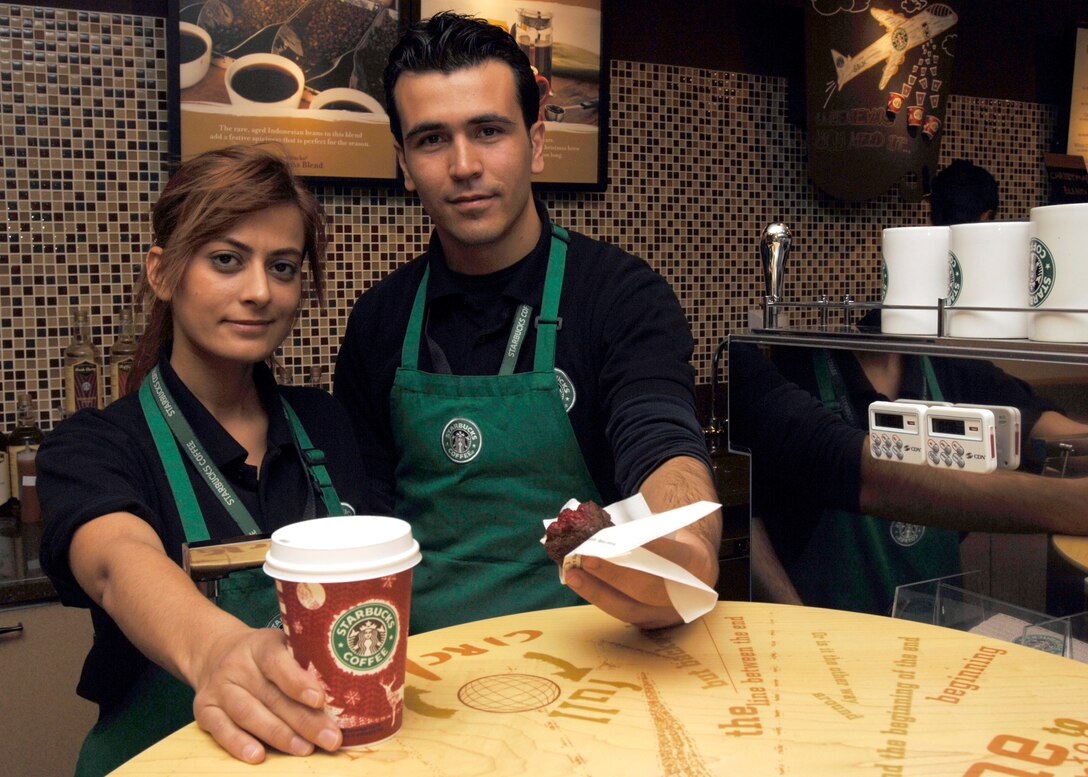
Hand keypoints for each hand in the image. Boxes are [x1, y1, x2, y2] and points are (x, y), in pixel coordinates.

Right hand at [190, 626, 341, 763]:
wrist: (214, 652)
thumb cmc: (263, 655)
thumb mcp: (282, 646)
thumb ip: (304, 662)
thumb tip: (344, 691)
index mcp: (260, 646)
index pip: (278, 662)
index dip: (298, 682)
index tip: (319, 700)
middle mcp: (237, 666)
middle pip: (272, 696)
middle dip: (304, 721)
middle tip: (330, 739)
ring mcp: (219, 688)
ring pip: (248, 714)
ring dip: (278, 735)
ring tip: (305, 750)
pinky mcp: (204, 709)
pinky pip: (221, 729)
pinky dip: (238, 743)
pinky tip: (258, 755)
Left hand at [564, 531, 716, 629]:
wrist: (696, 571)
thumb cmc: (675, 543)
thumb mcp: (671, 530)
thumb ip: (647, 532)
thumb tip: (608, 532)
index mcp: (697, 563)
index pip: (671, 556)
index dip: (646, 548)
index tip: (619, 538)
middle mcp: (686, 596)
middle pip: (648, 588)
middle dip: (614, 574)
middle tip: (587, 558)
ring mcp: (667, 615)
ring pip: (629, 608)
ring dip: (596, 591)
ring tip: (573, 574)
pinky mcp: (649, 624)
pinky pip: (621, 613)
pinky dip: (599, 597)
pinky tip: (580, 584)